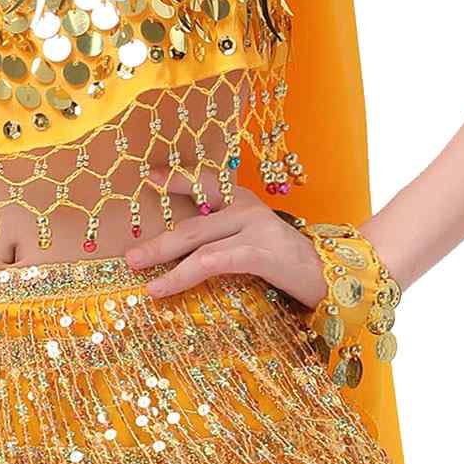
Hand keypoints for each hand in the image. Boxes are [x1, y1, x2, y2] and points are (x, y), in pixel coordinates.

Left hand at [125, 169, 325, 308]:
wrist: (335, 278)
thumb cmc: (290, 267)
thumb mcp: (254, 246)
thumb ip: (224, 242)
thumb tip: (183, 255)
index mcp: (245, 202)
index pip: (206, 183)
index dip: (177, 179)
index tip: (150, 176)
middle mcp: (248, 207)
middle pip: (192, 219)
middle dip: (157, 236)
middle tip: (128, 252)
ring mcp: (254, 226)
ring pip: (196, 241)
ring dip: (161, 256)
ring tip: (136, 269)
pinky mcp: (258, 251)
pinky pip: (209, 262)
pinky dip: (181, 276)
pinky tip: (161, 287)